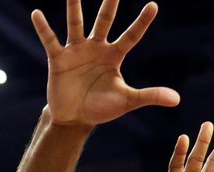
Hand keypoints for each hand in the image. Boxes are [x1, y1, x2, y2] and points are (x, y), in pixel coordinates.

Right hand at [32, 0, 178, 126]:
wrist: (75, 119)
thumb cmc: (101, 108)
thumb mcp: (127, 101)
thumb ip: (149, 96)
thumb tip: (177, 100)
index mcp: (114, 55)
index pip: (131, 36)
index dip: (142, 22)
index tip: (153, 5)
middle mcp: (96, 48)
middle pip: (104, 21)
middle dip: (110, 4)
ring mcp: (77, 51)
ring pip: (76, 24)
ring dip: (74, 7)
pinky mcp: (58, 59)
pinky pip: (50, 41)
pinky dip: (43, 28)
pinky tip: (36, 14)